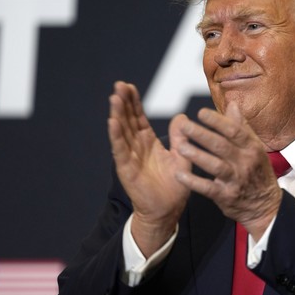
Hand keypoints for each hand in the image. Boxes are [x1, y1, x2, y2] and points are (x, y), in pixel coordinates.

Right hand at [107, 81, 190, 256]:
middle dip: (123, 102)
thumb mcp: (182, 157)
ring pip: (121, 132)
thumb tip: (182, 116)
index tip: (129, 86)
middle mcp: (136, 147)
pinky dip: (116, 136)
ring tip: (114, 97)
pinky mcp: (126, 169)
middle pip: (127, 120)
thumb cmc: (175, 185)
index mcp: (148, 142)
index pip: (138, 118)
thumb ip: (181, 137)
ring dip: (117, 114)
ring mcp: (129, 157)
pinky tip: (112, 122)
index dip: (134, 102)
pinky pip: (120, 150)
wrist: (168, 210)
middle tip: (119, 84)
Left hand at [173, 102, 281, 240]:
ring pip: (215, 166)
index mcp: (252, 148)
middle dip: (202, 134)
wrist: (265, 205)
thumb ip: (241, 126)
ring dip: (197, 155)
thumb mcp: (254, 147)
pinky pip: (208, 188)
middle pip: (222, 146)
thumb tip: (232, 104)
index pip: (234, 131)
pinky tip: (179, 174)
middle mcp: (245, 162)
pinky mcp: (226, 196)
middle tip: (184, 125)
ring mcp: (236, 180)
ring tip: (180, 146)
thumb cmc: (256, 171)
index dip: (217, 121)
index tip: (201, 113)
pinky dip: (193, 182)